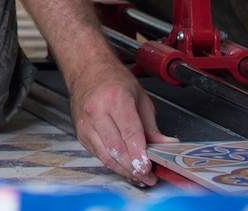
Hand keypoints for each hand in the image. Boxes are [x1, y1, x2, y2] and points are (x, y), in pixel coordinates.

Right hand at [69, 58, 168, 186]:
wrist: (87, 70)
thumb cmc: (113, 79)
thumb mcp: (140, 97)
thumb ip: (152, 126)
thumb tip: (166, 144)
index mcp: (115, 99)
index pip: (129, 133)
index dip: (140, 155)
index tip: (149, 168)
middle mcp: (97, 112)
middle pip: (116, 149)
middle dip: (134, 168)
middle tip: (148, 177)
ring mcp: (86, 124)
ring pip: (105, 157)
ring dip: (124, 171)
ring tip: (139, 176)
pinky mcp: (81, 134)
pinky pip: (98, 155)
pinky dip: (113, 164)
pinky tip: (124, 168)